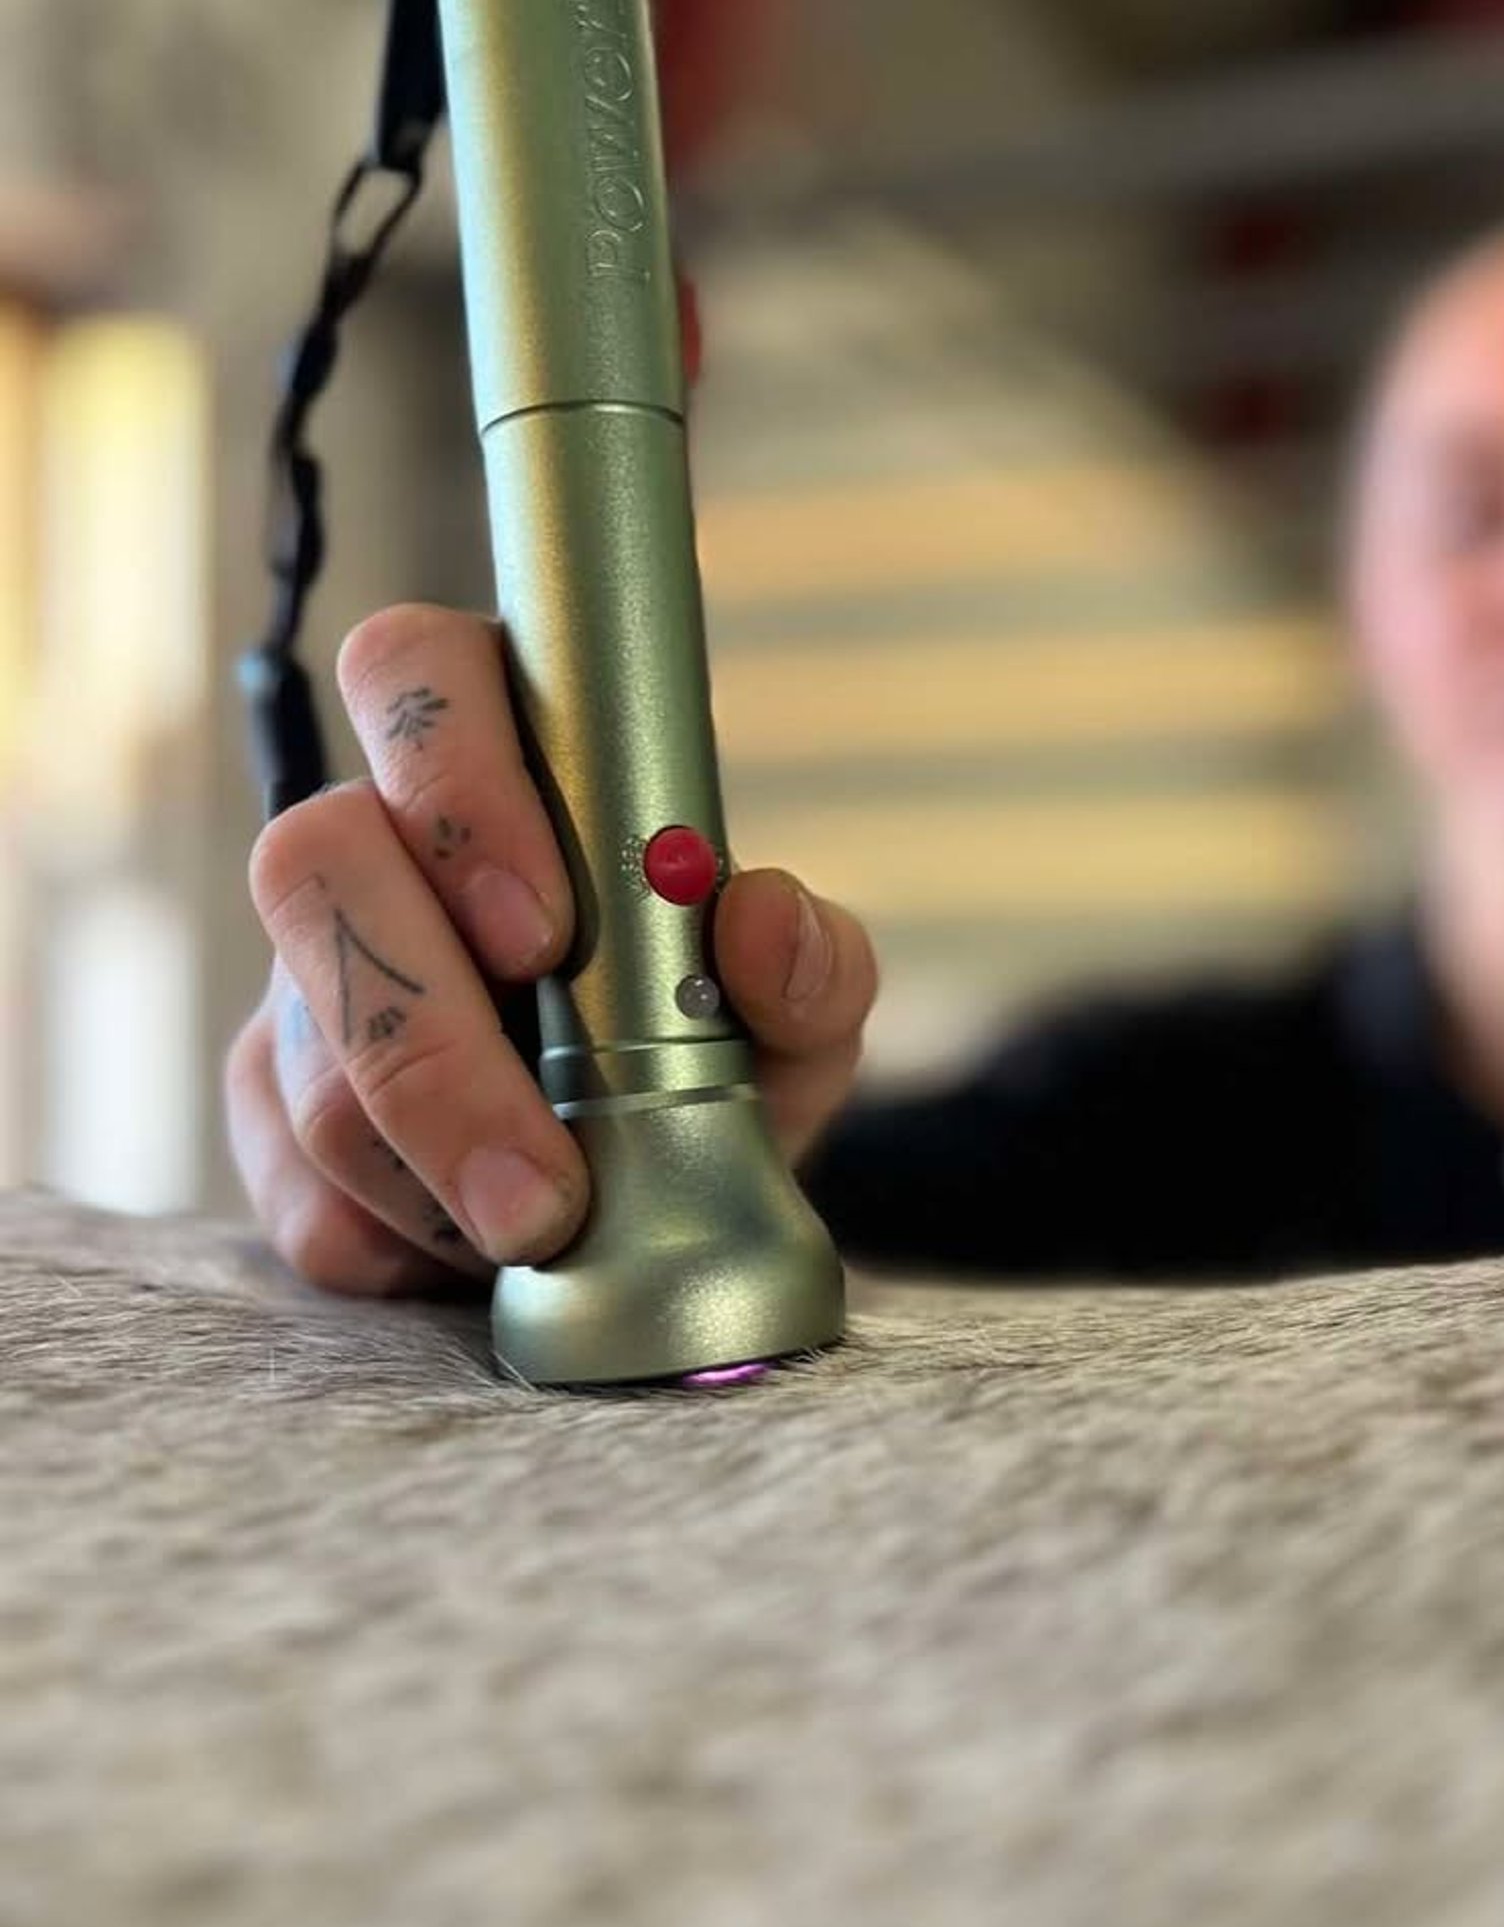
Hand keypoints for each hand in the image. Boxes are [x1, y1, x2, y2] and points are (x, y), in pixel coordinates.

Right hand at [225, 601, 878, 1297]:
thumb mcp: (798, 1019)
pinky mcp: (271, 1114)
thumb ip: (810, 966)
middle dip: (427, 1037)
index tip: (548, 931)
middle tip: (547, 1175)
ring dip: (433, 1169)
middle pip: (311, 862)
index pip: (415, 672)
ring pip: (303, 1055)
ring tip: (550, 1227)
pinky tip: (481, 1254)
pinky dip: (401, 1242)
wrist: (670, 1202)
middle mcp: (375, 846)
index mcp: (499, 756)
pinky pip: (296, 1190)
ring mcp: (303, 980)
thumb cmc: (719, 1057)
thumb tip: (761, 920)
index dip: (453, 778)